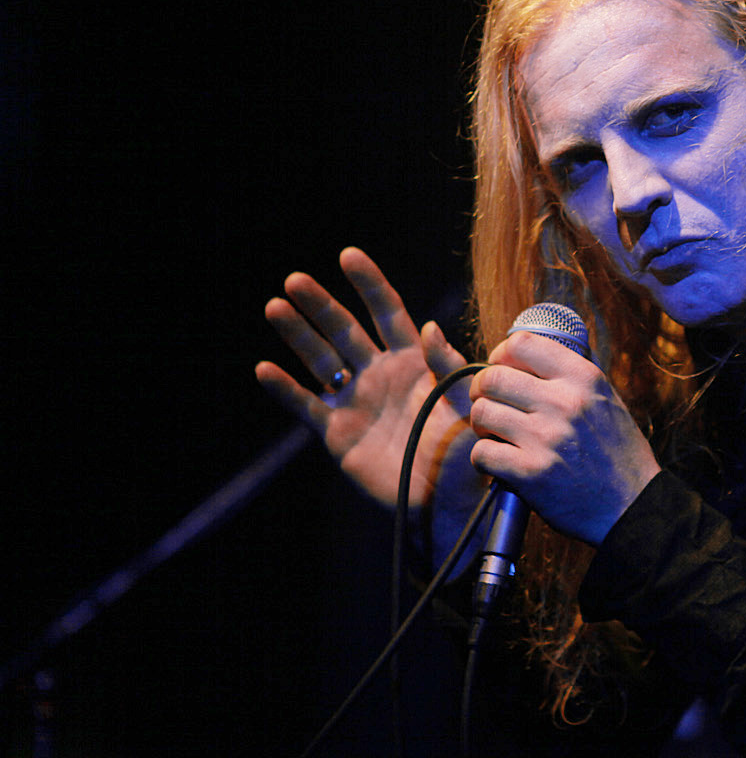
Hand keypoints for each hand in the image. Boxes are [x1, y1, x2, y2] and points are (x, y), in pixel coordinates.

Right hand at [255, 248, 483, 562]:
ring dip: (298, 334)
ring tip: (275, 307)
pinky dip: (285, 389)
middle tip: (295, 280)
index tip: (348, 255)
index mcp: (415, 360)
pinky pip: (307, 405)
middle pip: (345, 329)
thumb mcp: (466, 403)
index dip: (369, 283)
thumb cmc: (469, 451)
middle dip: (321, 304)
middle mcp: (381, 374)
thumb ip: (447, 365)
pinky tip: (264, 369)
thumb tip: (429, 326)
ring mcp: (357, 401)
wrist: (451, 503)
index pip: (388, 311)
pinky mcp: (339, 432)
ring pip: (320, 359)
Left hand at [468, 331, 661, 546]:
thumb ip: (569, 376)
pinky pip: (481, 452)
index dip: (501, 354)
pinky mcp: (530, 473)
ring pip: (482, 413)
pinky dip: (484, 458)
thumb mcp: (606, 399)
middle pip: (492, 377)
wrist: (633, 505)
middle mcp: (564, 402)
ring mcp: (545, 438)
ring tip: (495, 434)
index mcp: (584, 378)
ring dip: (481, 425)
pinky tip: (499, 462)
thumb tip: (526, 356)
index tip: (501, 369)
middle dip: (482, 391)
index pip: (522, 343)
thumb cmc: (618, 453)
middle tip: (490, 404)